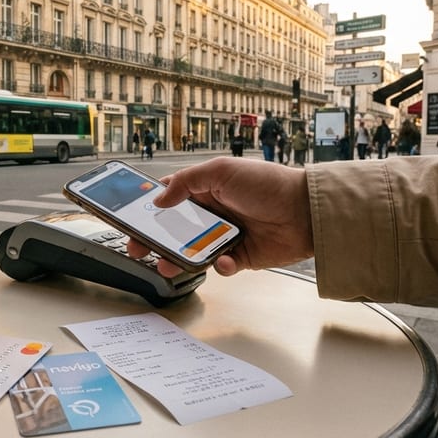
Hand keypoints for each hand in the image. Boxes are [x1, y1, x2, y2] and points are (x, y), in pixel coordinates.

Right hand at [124, 157, 314, 277]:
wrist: (306, 212)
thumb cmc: (268, 184)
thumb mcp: (222, 170)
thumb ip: (187, 181)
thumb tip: (160, 198)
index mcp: (206, 189)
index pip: (170, 199)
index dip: (149, 209)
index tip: (131, 218)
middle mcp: (214, 213)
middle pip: (175, 230)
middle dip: (154, 240)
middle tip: (138, 248)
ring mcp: (226, 236)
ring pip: (192, 252)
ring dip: (178, 259)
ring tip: (167, 264)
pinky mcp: (241, 257)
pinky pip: (221, 266)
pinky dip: (221, 266)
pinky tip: (225, 260)